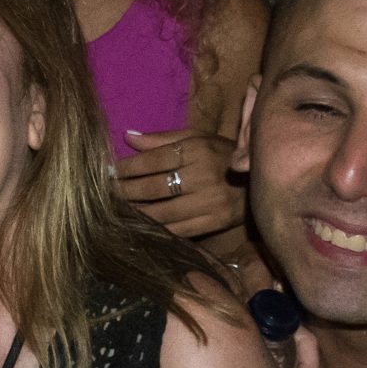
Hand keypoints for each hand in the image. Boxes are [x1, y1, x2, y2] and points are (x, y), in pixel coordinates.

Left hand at [116, 128, 246, 243]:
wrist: (262, 181)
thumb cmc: (224, 155)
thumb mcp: (199, 138)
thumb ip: (163, 139)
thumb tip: (127, 136)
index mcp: (198, 150)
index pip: (152, 161)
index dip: (126, 168)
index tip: (106, 173)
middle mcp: (204, 176)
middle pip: (153, 188)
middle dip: (124, 192)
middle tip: (104, 194)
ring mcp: (210, 203)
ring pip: (162, 213)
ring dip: (135, 213)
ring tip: (116, 211)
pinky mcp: (215, 223)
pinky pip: (178, 230)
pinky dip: (155, 230)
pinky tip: (139, 226)